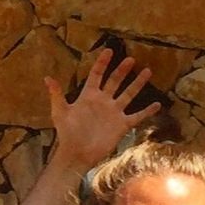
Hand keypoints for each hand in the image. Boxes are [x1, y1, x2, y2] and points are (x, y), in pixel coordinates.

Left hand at [45, 50, 152, 168]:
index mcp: (88, 96)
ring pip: (128, 94)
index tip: (109, 51)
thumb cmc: (67, 133)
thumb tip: (47, 78)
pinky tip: (157, 104)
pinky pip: (137, 116)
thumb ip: (57, 95)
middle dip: (122, 70)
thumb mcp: (60, 112)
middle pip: (115, 81)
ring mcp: (114, 112)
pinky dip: (147, 111)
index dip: (102, 63)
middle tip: (131, 59)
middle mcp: (103, 101)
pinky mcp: (122, 125)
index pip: (97, 75)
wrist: (78, 153)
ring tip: (147, 71)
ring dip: (138, 83)